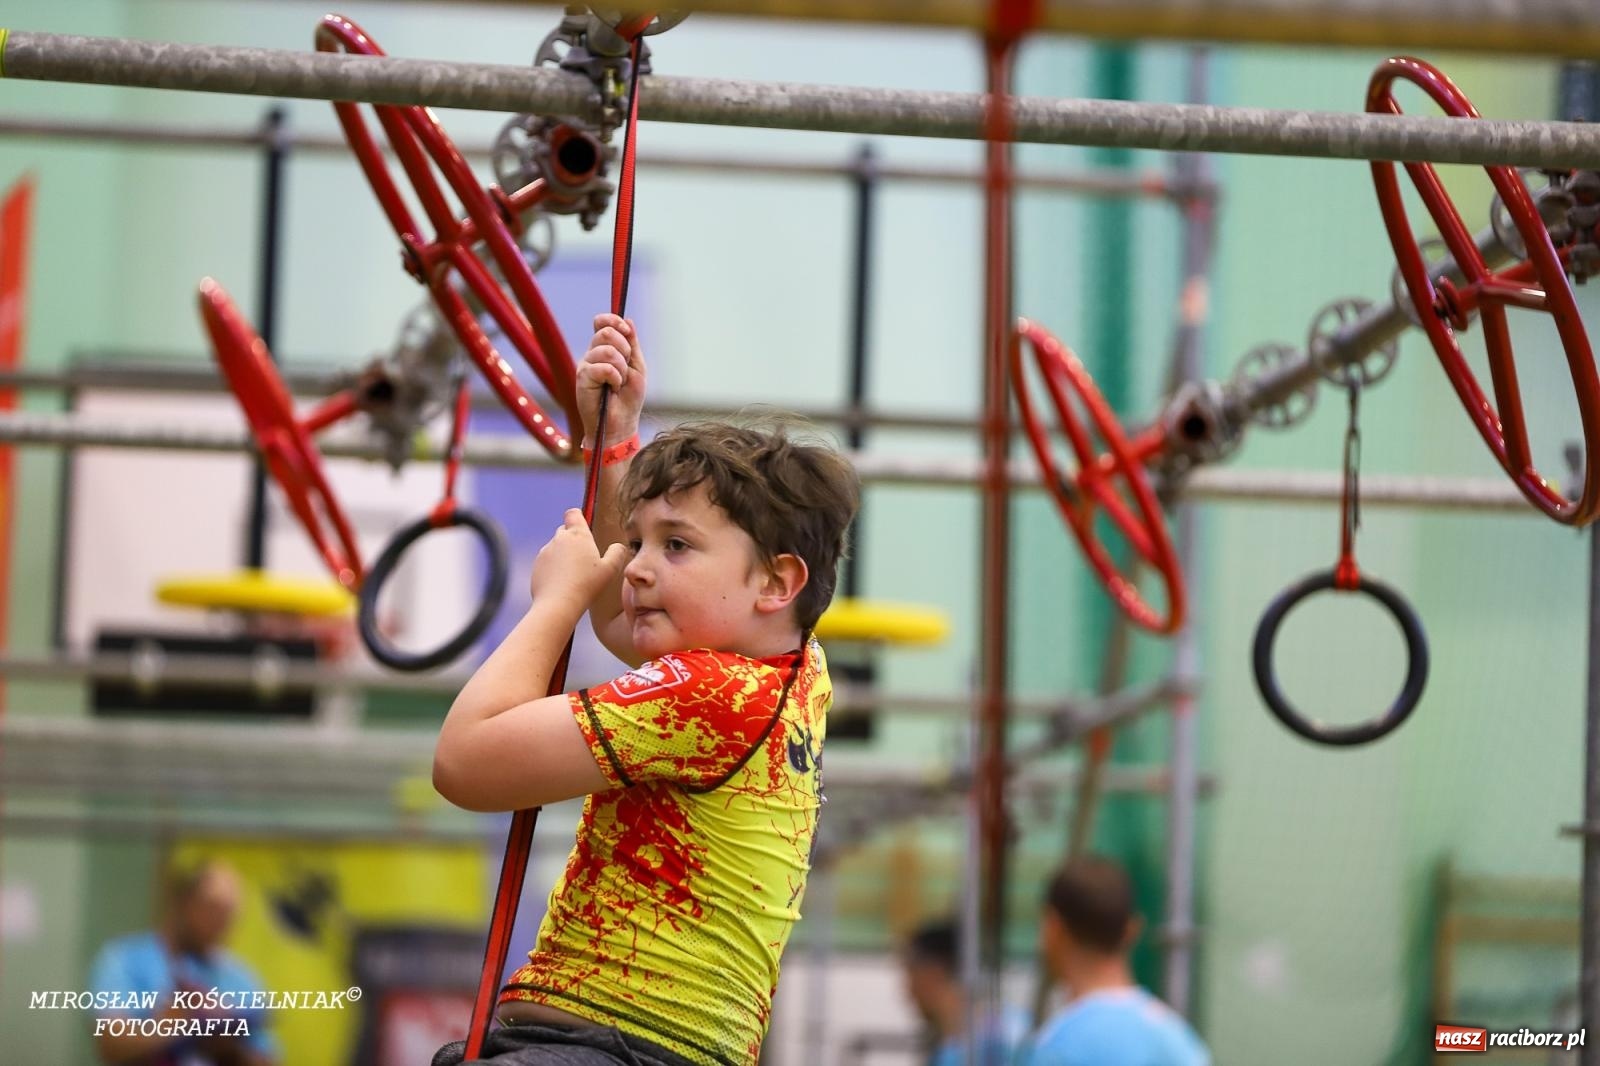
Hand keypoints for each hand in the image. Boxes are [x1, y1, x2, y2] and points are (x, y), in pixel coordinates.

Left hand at [530, 509, 628, 613]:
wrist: (558, 604)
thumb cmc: (586, 585)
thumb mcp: (610, 570)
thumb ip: (617, 553)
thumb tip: (618, 546)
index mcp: (578, 535)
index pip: (574, 514)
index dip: (579, 518)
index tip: (584, 528)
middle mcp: (559, 539)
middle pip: (565, 530)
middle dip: (573, 540)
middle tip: (584, 559)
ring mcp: (545, 552)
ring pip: (556, 547)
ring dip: (563, 556)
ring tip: (573, 576)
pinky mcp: (536, 566)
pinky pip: (547, 562)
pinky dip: (553, 568)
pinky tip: (562, 584)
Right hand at [578, 313, 645, 448]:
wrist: (620, 424)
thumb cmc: (628, 399)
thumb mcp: (636, 367)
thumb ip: (632, 345)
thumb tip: (628, 320)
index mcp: (604, 349)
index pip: (602, 322)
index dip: (614, 321)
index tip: (626, 331)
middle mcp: (592, 354)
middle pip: (605, 332)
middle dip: (623, 349)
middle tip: (625, 368)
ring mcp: (586, 365)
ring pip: (606, 350)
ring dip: (621, 368)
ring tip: (619, 383)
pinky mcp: (582, 377)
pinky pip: (603, 367)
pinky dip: (614, 378)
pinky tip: (612, 388)